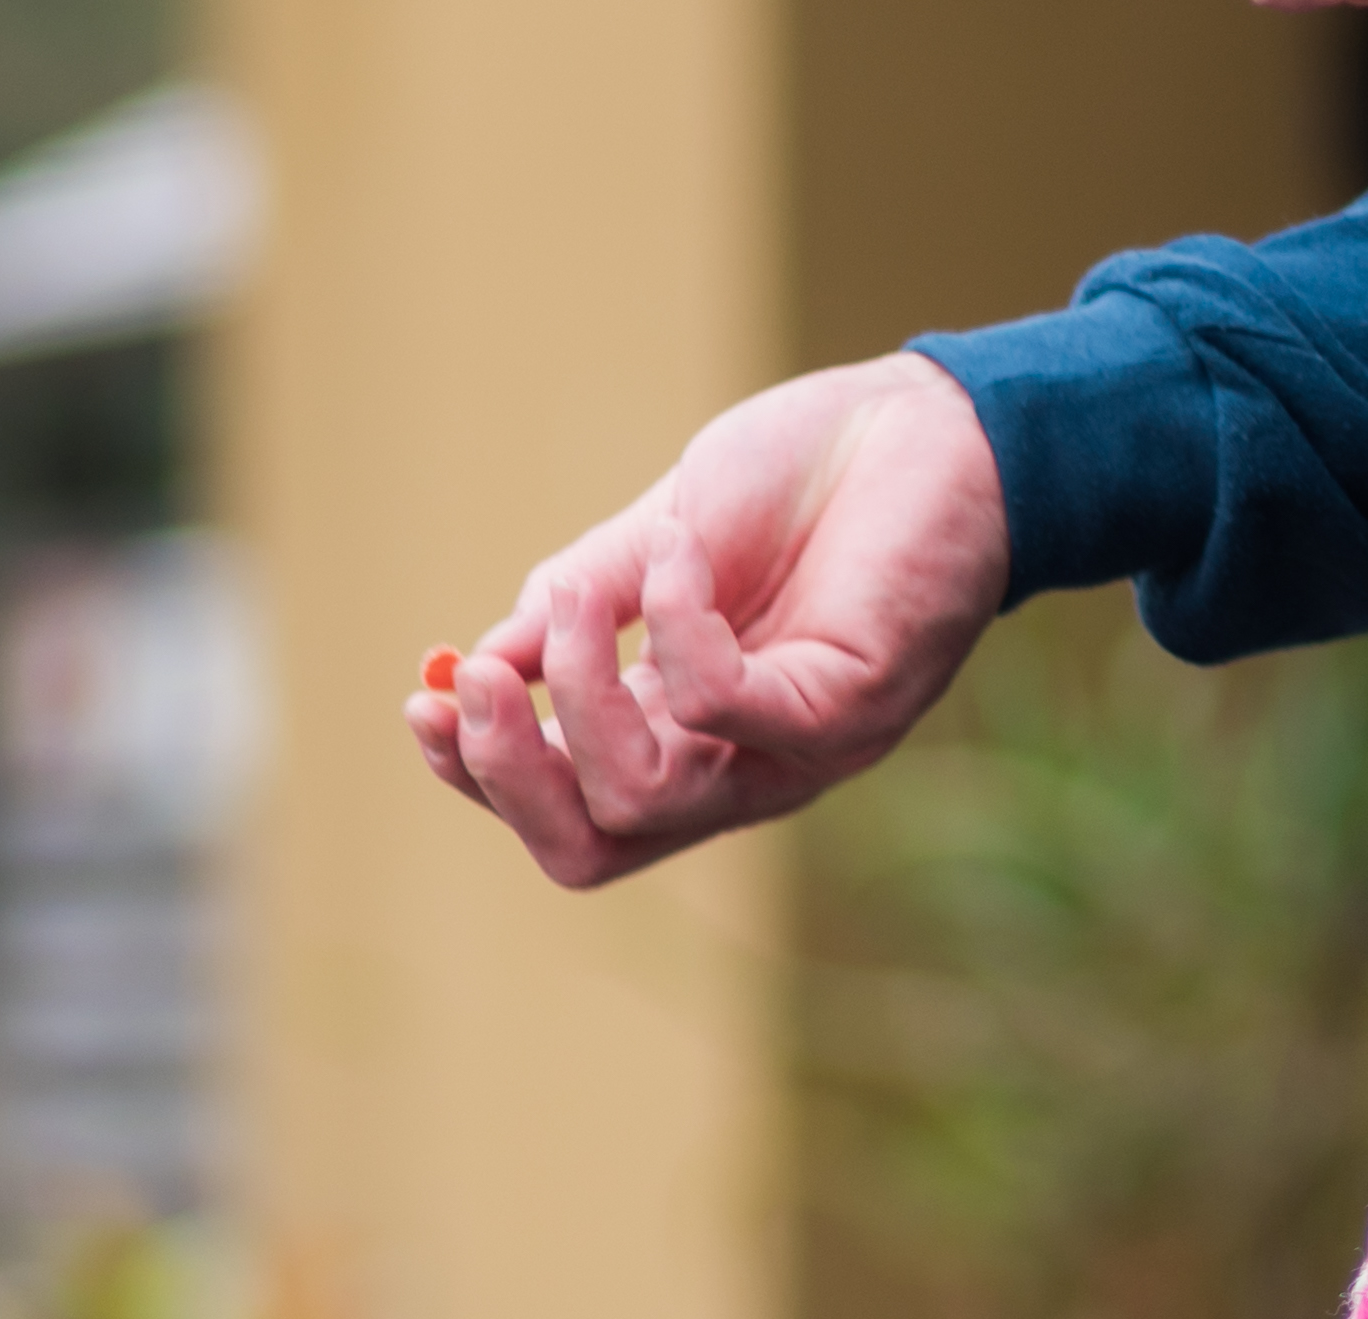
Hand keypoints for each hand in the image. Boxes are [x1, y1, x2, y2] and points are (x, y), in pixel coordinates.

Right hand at [406, 354, 1011, 888]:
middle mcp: (736, 770)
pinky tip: (679, 548)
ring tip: (576, 597)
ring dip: (577, 693)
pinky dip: (675, 627)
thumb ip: (575, 607)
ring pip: (640, 800)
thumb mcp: (657, 538)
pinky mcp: (850, 709)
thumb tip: (477, 664)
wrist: (940, 421)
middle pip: (587, 849)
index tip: (427, 690)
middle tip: (465, 686)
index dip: (480, 772)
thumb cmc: (807, 476)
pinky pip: (723, 707)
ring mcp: (795, 753)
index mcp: (681, 740)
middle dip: (506, 775)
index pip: (563, 810)